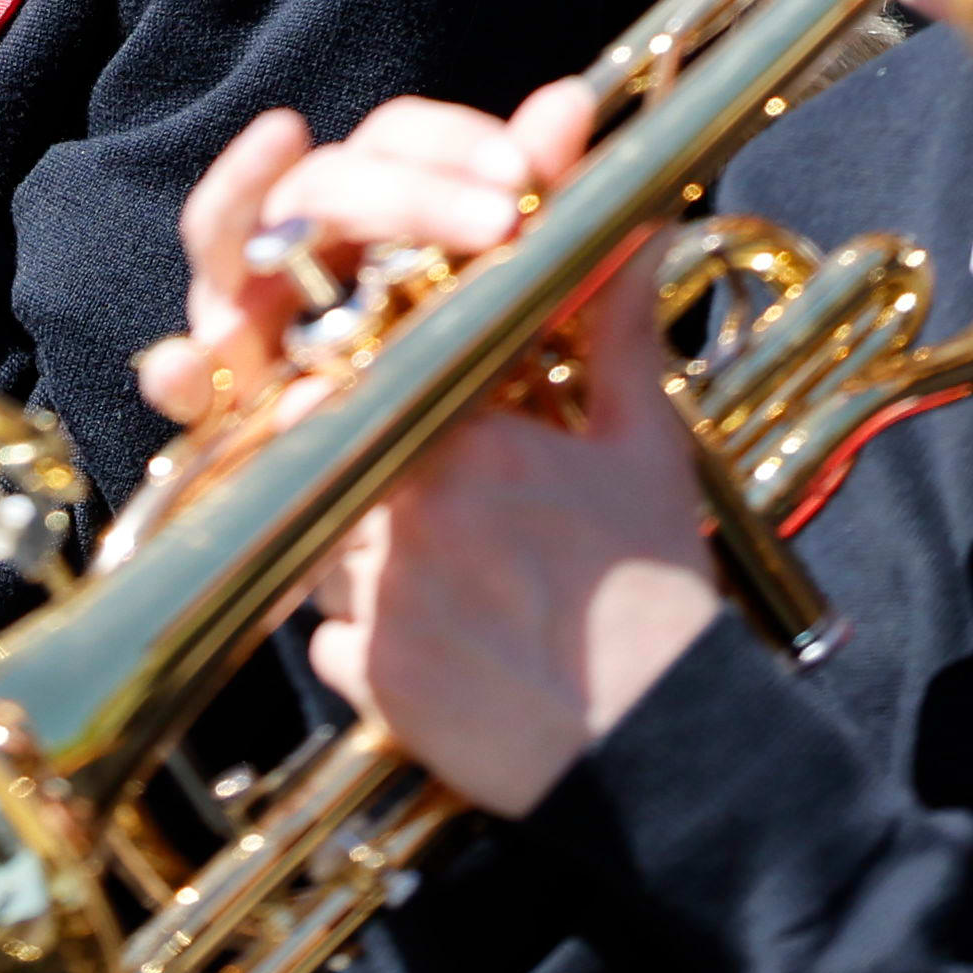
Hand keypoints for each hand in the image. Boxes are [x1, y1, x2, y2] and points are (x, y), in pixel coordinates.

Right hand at [140, 80, 580, 425]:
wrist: (473, 544)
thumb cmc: (489, 398)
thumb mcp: (528, 306)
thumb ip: (545, 207)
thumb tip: (571, 101)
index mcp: (377, 215)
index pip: (393, 140)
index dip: (449, 141)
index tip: (523, 172)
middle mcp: (301, 254)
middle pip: (319, 185)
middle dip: (405, 192)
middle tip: (499, 220)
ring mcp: (249, 325)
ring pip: (223, 245)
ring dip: (246, 208)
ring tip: (291, 217)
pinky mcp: (223, 412)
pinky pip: (181, 384)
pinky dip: (177, 370)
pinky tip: (194, 366)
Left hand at [258, 92, 721, 818]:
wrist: (660, 741)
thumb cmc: (652, 588)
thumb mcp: (642, 445)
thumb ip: (616, 331)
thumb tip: (636, 232)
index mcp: (457, 433)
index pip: (341, 371)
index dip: (349, 381)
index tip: (376, 392)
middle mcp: (395, 505)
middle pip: (312, 452)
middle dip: (348, 462)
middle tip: (426, 495)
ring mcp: (370, 594)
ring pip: (312, 544)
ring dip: (358, 549)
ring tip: (456, 577)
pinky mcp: (364, 677)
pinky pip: (330, 637)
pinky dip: (371, 637)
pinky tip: (450, 646)